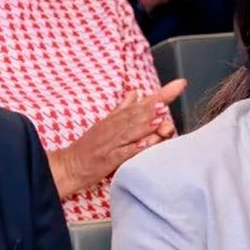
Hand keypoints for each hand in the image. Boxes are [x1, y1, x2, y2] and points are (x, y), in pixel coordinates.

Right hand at [48, 81, 184, 201]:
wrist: (69, 165)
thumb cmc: (89, 145)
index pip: (142, 102)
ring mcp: (111, 143)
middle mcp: (115, 127)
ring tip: (161, 116)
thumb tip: (136, 92)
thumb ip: (122, 108)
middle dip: (155, 107)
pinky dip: (133, 149)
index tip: (180, 84)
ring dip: (146, 123)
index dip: (161, 94)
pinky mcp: (107, 160)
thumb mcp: (105, 123)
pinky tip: (145, 145)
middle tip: (171, 97)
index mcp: (117, 118)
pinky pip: (122, 154)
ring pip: (131, 132)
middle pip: (138, 115)